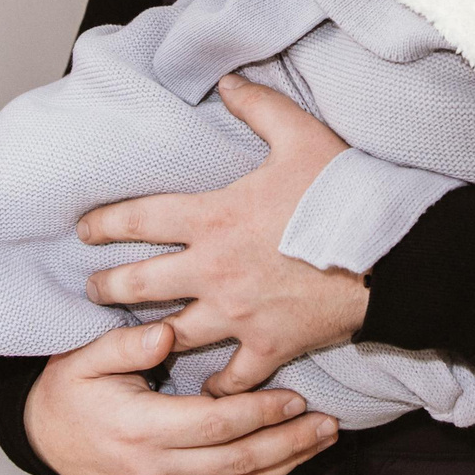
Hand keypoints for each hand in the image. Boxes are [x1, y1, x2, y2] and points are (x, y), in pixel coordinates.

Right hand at [23, 321, 338, 474]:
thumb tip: (166, 335)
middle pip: (238, 460)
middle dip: (289, 443)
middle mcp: (157, 467)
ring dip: (286, 463)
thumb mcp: (84, 358)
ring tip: (322, 441)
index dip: (259, 411)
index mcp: (140, 429)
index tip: (295, 395)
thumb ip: (125, 345)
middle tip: (328, 424)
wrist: (43, 442)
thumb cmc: (68, 392)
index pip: (214, 424)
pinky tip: (288, 459)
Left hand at [78, 74, 369, 393]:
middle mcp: (213, 270)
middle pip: (140, 284)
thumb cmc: (344, 192)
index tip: (83, 231)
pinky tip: (204, 393)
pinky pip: (232, 377)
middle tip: (91, 290)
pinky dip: (216, 388)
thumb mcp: (301, 135)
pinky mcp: (268, 346)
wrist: (390, 253)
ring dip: (146, 335)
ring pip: (173, 333)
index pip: (139, 220)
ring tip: (130, 338)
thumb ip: (258, 107)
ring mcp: (238, 313)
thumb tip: (227, 80)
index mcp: (213, 217)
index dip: (104, 224)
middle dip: (107, 288)